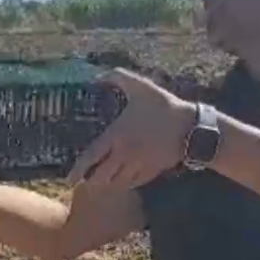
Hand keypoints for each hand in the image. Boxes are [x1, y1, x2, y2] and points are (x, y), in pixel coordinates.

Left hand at [66, 68, 195, 191]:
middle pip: (101, 177)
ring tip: (99, 181)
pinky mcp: (152, 171)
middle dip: (91, 180)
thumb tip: (98, 75)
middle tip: (84, 179)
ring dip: (106, 184)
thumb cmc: (163, 106)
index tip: (68, 179)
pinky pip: (133, 183)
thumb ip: (117, 77)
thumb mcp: (139, 86)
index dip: (77, 170)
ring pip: (116, 183)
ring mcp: (139, 165)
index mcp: (117, 136)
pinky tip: (120, 180)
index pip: (91, 158)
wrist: (191, 127)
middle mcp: (125, 155)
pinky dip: (123, 184)